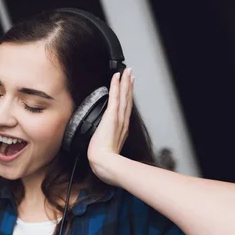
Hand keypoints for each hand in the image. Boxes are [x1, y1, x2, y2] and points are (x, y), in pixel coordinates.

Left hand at [87, 68, 134, 184]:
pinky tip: (116, 77)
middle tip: (130, 74)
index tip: (129, 87)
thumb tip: (105, 141)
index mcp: (121, 129)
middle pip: (127, 99)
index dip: (128, 97)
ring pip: (123, 96)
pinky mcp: (112, 116)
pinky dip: (116, 86)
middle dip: (129, 86)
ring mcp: (118, 118)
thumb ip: (108, 142)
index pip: (125, 109)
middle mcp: (122, 122)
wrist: (104, 163)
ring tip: (126, 71)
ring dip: (124, 82)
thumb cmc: (104, 159)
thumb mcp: (108, 148)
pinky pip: (114, 97)